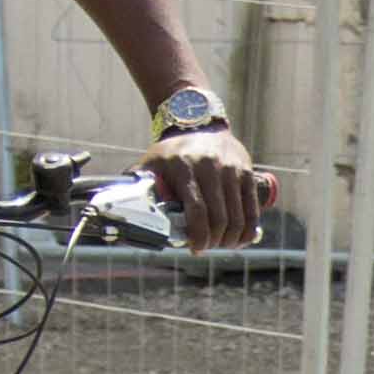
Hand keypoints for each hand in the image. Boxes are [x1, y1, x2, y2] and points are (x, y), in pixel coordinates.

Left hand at [148, 126, 271, 250]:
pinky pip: (252, 210)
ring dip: (230, 239)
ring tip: (220, 245)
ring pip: (237, 217)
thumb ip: (139, 184)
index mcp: (184, 166)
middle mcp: (211, 167)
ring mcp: (232, 170)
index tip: (195, 248)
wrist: (199, 125)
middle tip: (205, 248)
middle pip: (219, 217)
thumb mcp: (152, 163)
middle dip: (213, 241)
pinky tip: (240, 240)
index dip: (198, 234)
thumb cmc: (172, 152)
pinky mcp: (247, 174)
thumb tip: (122, 208)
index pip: (197, 209)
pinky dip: (248, 230)